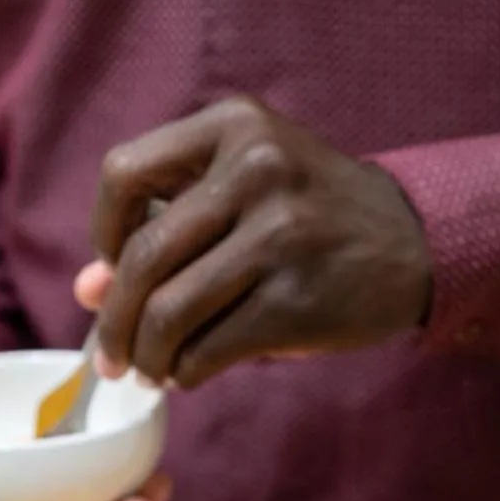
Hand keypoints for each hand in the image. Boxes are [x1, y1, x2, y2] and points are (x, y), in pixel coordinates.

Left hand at [75, 97, 431, 389]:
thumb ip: (164, 229)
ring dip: (148, 358)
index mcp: (234, 126)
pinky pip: (208, 351)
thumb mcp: (241, 196)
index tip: (114, 271)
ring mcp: (279, 236)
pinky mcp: (296, 302)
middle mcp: (256, 170)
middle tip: (112, 359)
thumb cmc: (308, 220)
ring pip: (170, 313)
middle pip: (142, 258)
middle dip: (115, 323)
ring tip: (151, 371)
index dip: (104, 234)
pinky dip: (186, 373)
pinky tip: (190, 374)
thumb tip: (87, 290)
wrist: (412, 244)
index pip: (124, 174)